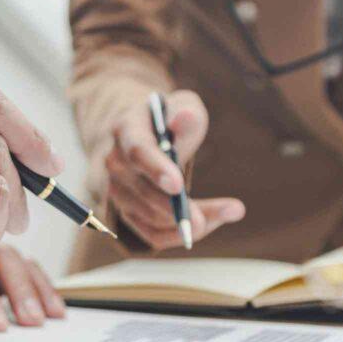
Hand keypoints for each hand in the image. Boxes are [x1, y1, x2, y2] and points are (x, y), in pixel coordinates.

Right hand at [104, 90, 244, 249]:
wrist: (143, 135)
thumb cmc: (170, 119)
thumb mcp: (183, 106)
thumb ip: (186, 112)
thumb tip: (183, 118)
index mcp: (126, 129)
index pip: (137, 151)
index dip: (155, 169)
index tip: (177, 186)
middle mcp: (115, 162)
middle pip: (142, 191)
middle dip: (173, 208)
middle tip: (204, 219)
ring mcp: (117, 190)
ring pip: (149, 216)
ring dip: (185, 222)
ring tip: (228, 212)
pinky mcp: (126, 211)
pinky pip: (150, 233)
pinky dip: (178, 235)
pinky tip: (209, 224)